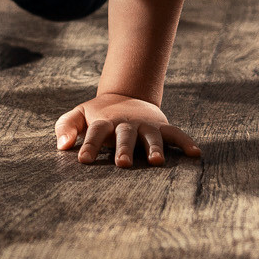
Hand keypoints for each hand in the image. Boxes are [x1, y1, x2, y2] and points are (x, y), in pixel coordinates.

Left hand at [55, 94, 199, 167]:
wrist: (125, 95)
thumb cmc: (98, 114)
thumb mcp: (79, 115)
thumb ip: (66, 126)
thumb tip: (62, 145)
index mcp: (105, 122)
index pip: (95, 133)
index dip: (89, 145)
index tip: (82, 160)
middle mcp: (126, 123)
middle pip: (125, 135)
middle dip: (124, 149)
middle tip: (122, 164)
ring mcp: (145, 125)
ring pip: (151, 136)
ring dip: (154, 148)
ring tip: (156, 162)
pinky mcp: (161, 126)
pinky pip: (176, 134)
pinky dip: (186, 142)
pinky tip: (196, 154)